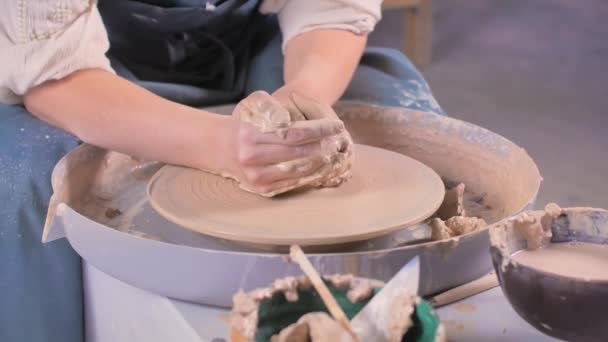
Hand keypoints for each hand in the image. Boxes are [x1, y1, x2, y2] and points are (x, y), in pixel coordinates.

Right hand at [218, 91, 346, 195]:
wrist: (219, 148)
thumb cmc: (243, 124)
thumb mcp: (252, 106)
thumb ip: (274, 106)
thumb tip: (301, 114)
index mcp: (250, 135)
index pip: (294, 133)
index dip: (319, 130)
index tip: (336, 126)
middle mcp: (252, 158)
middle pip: (298, 154)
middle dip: (323, 147)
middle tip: (340, 141)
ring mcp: (256, 177)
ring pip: (298, 171)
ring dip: (321, 163)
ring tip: (336, 153)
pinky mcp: (262, 190)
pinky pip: (293, 184)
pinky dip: (311, 176)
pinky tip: (324, 167)